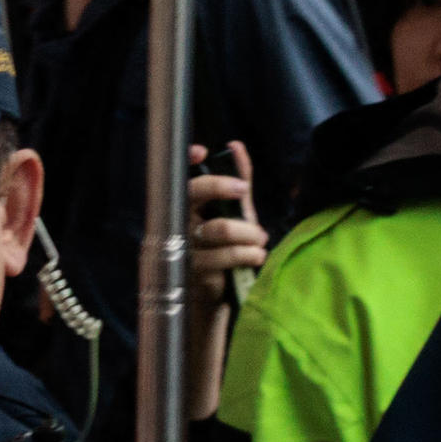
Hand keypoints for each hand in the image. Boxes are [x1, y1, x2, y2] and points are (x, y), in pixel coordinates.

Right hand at [183, 143, 264, 310]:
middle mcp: (179, 223)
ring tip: (261, 239)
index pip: (180, 179)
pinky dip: (248, 254)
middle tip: (243, 191)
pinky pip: (225, 256)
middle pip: (191, 194)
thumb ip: (239, 182)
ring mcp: (183, 247)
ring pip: (217, 228)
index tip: (203, 152)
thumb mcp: (236, 214)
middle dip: (219, 186)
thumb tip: (236, 146)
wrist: (218, 295)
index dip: (186, 163)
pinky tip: (257, 256)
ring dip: (248, 232)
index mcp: (188, 206)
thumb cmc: (225, 249)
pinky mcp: (193, 271)